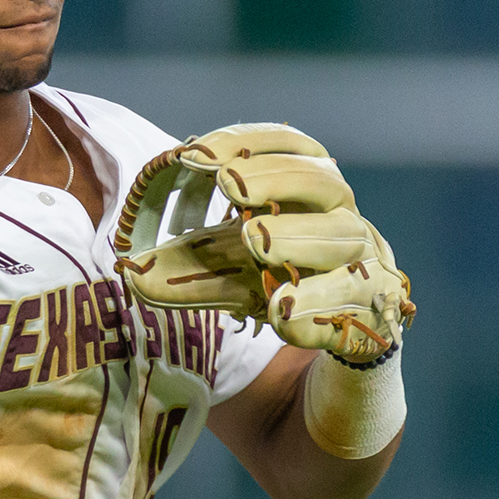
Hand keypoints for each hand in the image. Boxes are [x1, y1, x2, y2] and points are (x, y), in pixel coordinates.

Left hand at [115, 124, 414, 359]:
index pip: (297, 148)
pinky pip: (350, 309)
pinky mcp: (371, 319)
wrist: (336, 355)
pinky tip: (282, 315)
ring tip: (256, 241)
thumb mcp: (227, 277)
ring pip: (345, 240)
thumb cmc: (282, 291)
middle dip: (278, 179)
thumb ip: (182, 271)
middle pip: (326, 184)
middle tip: (229, 184)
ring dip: (297, 237)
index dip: (252, 143)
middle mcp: (343, 224)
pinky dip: (316, 311)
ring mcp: (362, 269)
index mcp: (311, 199)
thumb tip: (128, 273)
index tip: (198, 153)